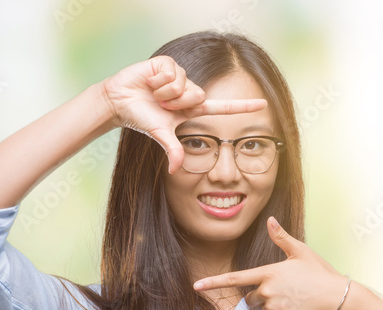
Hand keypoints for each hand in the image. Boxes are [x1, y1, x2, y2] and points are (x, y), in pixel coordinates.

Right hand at [100, 55, 267, 174]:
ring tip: (153, 93)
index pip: (220, 107)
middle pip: (198, 95)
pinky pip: (173, 73)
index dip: (241, 106)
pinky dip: (159, 81)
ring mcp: (179, 76)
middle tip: (161, 104)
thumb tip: (174, 171)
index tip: (263, 104)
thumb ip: (171, 150)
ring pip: (185, 84)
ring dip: (166, 92)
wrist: (119, 101)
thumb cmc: (139, 117)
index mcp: (190, 108)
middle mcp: (188, 91)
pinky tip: (150, 82)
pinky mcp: (168, 64)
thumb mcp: (160, 134)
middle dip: (177, 102)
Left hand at [191, 217, 349, 309]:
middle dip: (264, 295)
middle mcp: (267, 290)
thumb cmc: (320, 273)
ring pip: (263, 309)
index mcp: (268, 272)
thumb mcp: (301, 252)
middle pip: (252, 297)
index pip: (235, 278)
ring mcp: (273, 307)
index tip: (196, 286)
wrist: (339, 299)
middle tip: (288, 290)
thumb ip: (281, 238)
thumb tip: (270, 220)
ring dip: (274, 306)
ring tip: (296, 299)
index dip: (213, 282)